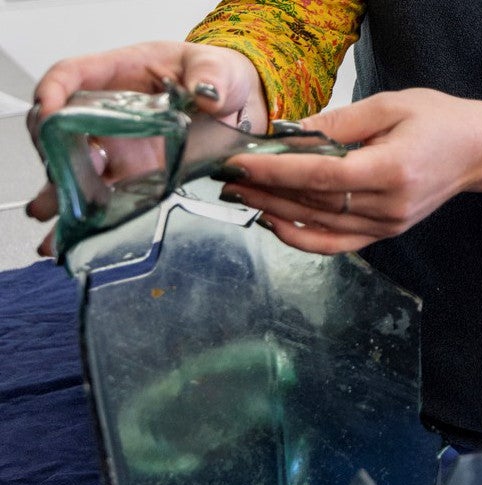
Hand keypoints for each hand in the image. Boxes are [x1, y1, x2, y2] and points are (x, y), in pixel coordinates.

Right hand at [26, 41, 265, 256]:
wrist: (242, 108)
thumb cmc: (220, 76)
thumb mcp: (217, 67)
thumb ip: (210, 75)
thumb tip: (207, 93)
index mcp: (120, 75)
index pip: (72, 76)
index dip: (53, 92)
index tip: (49, 111)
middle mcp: (111, 114)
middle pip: (63, 127)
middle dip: (51, 150)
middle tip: (58, 171)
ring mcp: (123, 148)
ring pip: (79, 168)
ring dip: (63, 190)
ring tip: (52, 212)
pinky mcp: (140, 177)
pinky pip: (111, 196)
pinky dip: (96, 214)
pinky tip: (80, 232)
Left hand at [215, 88, 481, 253]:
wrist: (478, 151)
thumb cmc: (439, 121)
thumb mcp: (388, 106)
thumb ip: (337, 123)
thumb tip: (289, 135)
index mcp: (392, 170)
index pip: (320, 175)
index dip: (276, 170)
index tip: (241, 161)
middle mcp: (389, 206)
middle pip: (314, 203)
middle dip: (266, 189)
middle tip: (228, 176)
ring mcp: (388, 225)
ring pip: (320, 226)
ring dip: (276, 212)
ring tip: (243, 194)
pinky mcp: (386, 233)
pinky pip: (337, 244)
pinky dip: (303, 238)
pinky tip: (275, 222)